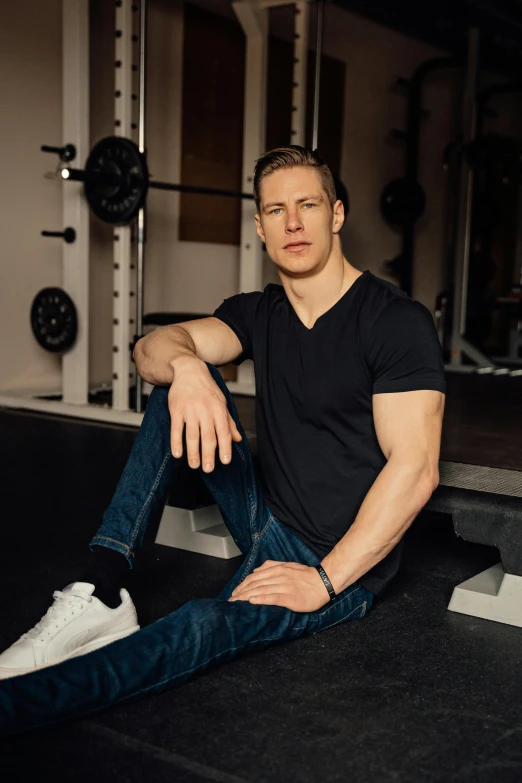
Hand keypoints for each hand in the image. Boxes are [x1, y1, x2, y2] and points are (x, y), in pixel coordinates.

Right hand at [169, 357, 241, 471]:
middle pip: (208, 436)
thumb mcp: (222, 402)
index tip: (225, 462)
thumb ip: (229, 422)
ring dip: (193, 452)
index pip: (224, 432)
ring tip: (194, 465)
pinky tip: (178, 454)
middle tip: (208, 469)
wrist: (189, 370)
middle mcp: (205, 410)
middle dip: (209, 454)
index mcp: (219, 409)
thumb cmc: (207, 389)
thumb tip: (238, 439)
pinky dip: (176, 442)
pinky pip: (176, 429)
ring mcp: (190, 410)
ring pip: (192, 435)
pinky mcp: (176, 409)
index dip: (225, 447)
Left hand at [229, 560, 329, 612]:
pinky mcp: (290, 597)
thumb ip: (272, 566)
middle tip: (231, 600)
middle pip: (255, 584)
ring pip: (261, 590)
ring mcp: (284, 586)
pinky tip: (252, 601)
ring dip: (246, 596)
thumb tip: (256, 570)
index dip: (242, 585)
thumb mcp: (288, 565)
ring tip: (236, 602)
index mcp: (277, 569)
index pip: (254, 577)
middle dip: (241, 592)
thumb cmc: (306, 575)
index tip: (234, 592)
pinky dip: (261, 599)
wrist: (323, 582)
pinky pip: (273, 597)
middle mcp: (278, 576)